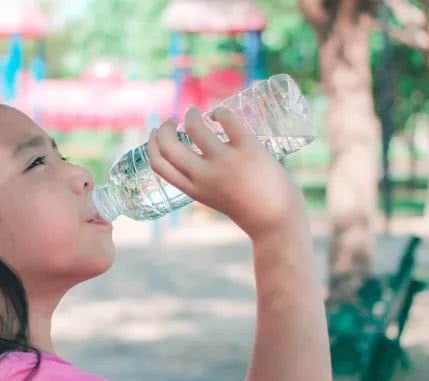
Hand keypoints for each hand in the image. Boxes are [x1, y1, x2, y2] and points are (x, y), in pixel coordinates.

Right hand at [147, 107, 306, 238]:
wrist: (277, 220)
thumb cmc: (248, 208)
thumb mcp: (214, 197)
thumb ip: (202, 179)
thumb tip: (197, 152)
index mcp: (194, 190)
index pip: (159, 165)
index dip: (152, 145)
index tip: (156, 134)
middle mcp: (205, 176)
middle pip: (168, 145)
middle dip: (164, 128)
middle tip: (172, 121)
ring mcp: (226, 161)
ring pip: (195, 127)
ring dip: (191, 115)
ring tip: (194, 113)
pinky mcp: (248, 149)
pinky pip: (227, 119)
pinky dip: (219, 112)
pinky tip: (219, 114)